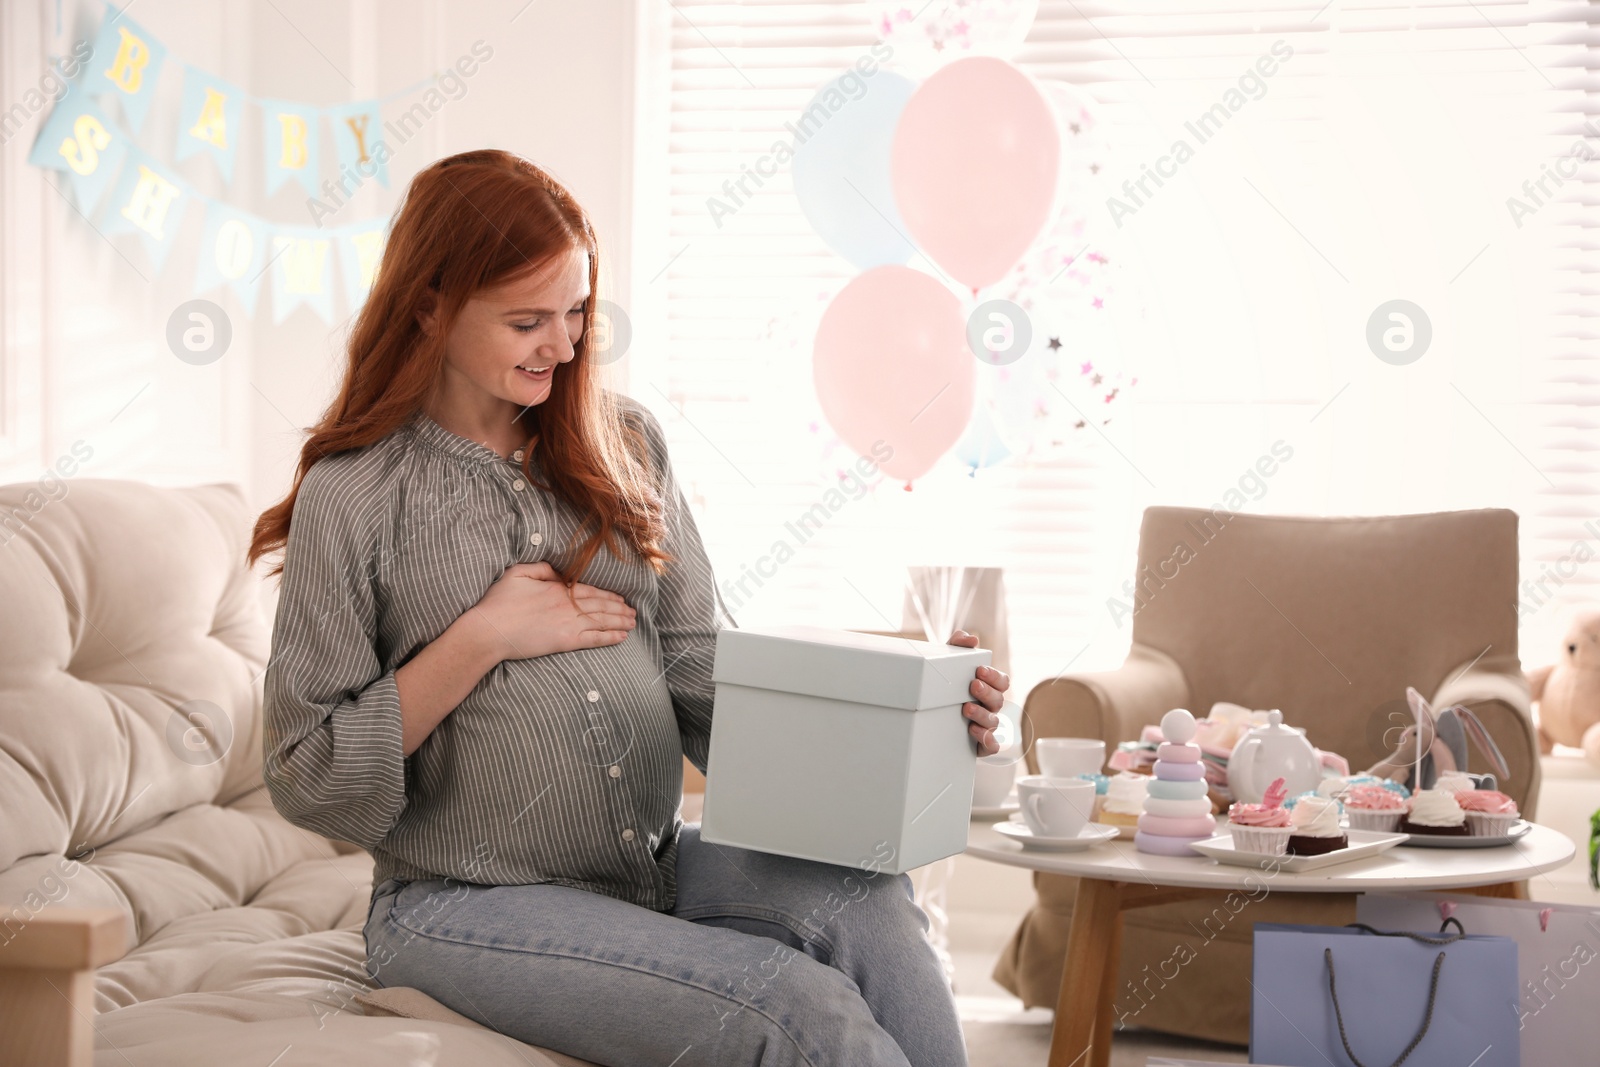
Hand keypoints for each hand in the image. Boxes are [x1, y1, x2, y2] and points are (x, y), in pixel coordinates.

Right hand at [466, 562, 636, 663]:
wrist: (490, 630)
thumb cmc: (498, 602)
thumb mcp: (517, 573)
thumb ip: (541, 569)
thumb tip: (559, 571)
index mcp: (557, 588)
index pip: (589, 590)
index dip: (607, 594)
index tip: (620, 597)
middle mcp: (568, 605)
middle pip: (600, 605)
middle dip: (619, 608)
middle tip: (633, 610)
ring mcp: (569, 623)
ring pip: (602, 620)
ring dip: (620, 621)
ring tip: (633, 622)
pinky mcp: (565, 642)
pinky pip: (594, 639)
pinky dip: (610, 637)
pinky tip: (622, 637)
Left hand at [948, 628, 1008, 756]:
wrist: (924, 712)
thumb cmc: (944, 685)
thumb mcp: (947, 662)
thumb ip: (958, 645)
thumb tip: (971, 638)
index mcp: (988, 687)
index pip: (1002, 682)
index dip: (994, 676)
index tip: (980, 670)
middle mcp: (989, 707)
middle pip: (999, 700)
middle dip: (987, 693)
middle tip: (972, 685)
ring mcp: (985, 726)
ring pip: (994, 722)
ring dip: (982, 715)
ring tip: (966, 708)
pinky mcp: (978, 744)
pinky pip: (992, 746)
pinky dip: (988, 740)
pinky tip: (975, 732)